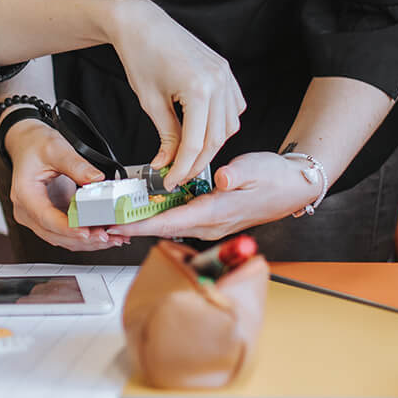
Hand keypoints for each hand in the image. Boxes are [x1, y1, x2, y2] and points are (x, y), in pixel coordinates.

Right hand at [3, 118, 130, 252]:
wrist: (27, 143)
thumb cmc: (35, 145)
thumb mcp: (55, 148)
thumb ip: (76, 165)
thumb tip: (96, 179)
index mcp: (25, 194)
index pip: (46, 218)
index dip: (68, 228)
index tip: (88, 232)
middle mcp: (28, 211)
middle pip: (56, 234)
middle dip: (84, 239)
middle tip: (108, 236)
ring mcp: (38, 216)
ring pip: (63, 238)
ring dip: (87, 241)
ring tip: (113, 238)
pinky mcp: (50, 216)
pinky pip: (67, 232)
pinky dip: (85, 235)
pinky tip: (104, 233)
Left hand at [104, 0, 243, 185]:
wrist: (142, 23)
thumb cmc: (141, 54)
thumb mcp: (150, 102)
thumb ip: (166, 135)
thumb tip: (167, 163)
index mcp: (199, 88)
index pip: (196, 142)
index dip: (183, 167)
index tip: (170, 181)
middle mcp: (218, 81)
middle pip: (216, 138)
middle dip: (197, 161)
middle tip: (178, 175)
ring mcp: (225, 74)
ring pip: (229, 126)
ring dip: (212, 145)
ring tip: (189, 155)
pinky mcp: (225, 70)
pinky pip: (233, 107)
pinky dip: (222, 124)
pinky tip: (205, 131)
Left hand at [109, 152, 318, 241]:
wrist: (293, 188)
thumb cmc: (276, 178)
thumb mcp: (257, 169)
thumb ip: (236, 175)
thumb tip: (220, 178)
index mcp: (218, 212)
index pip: (172, 222)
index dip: (143, 226)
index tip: (118, 226)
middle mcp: (211, 224)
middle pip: (164, 229)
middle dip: (134, 228)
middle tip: (104, 223)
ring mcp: (211, 224)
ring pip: (170, 226)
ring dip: (144, 224)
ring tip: (116, 218)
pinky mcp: (212, 218)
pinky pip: (180, 220)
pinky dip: (159, 217)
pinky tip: (146, 209)